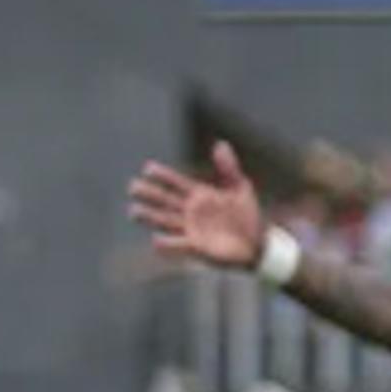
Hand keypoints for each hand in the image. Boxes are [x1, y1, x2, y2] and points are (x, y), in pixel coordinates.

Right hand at [127, 143, 268, 271]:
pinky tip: (155, 240)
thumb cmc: (247, 216)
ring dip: (149, 216)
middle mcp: (190, 211)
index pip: (175, 182)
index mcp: (198, 195)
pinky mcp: (196, 247)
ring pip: (164, 221)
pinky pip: (178, 245)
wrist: (258, 244)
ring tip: (134, 211)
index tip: (148, 168)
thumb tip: (220, 144)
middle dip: (149, 194)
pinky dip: (166, 244)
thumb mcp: (240, 188)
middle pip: (164, 200)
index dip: (162, 176)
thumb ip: (229, 168)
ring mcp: (191, 229)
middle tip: (133, 187)